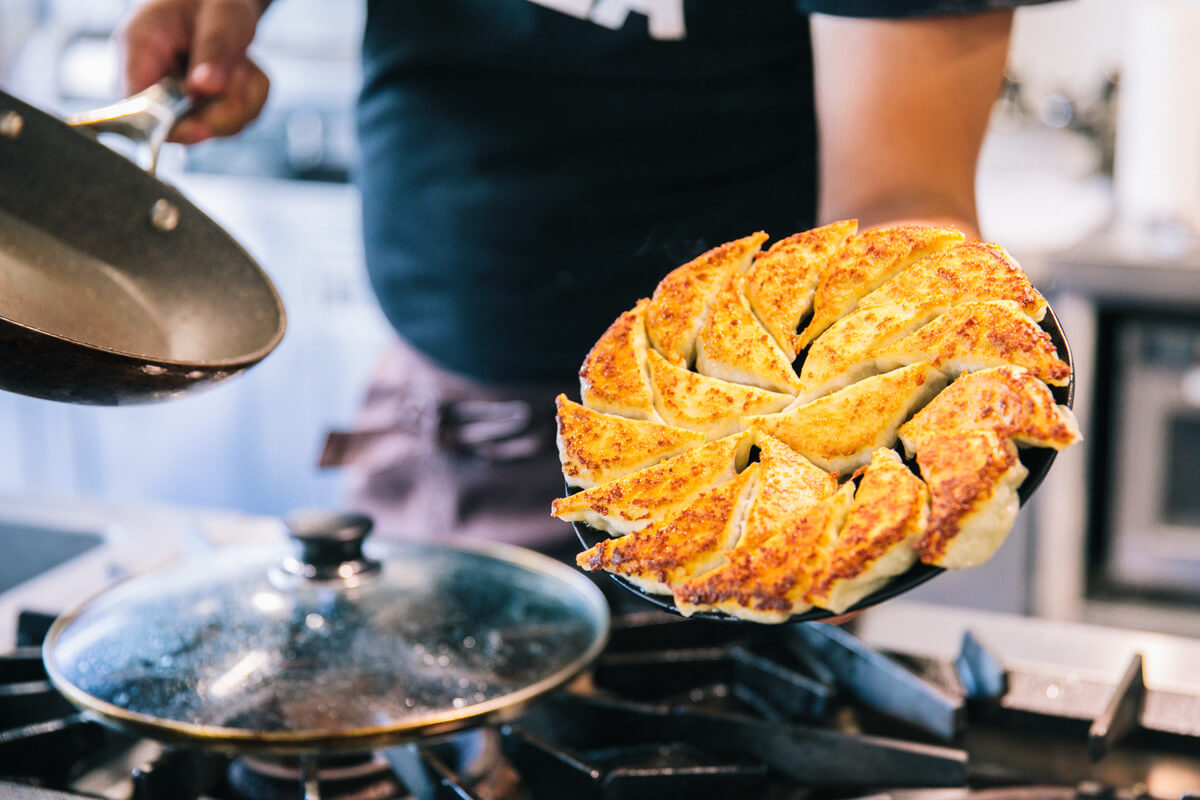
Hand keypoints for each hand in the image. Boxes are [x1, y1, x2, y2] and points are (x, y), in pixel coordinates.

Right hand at [118, 0, 270, 143]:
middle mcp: (152, 82)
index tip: (203, 129)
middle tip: (238, 71)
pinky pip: (236, 122)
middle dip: (224, 108)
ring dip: (242, 100)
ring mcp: (177, 100)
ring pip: (217, 128)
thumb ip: (214, 48)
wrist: (215, 1)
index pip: (137, 109)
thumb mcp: (220, 14)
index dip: (170, 127)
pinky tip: (241, 72)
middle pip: (184, 126)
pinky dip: (250, 100)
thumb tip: (206, 88)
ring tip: (239, 63)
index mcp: (139, 50)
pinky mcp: (202, 110)